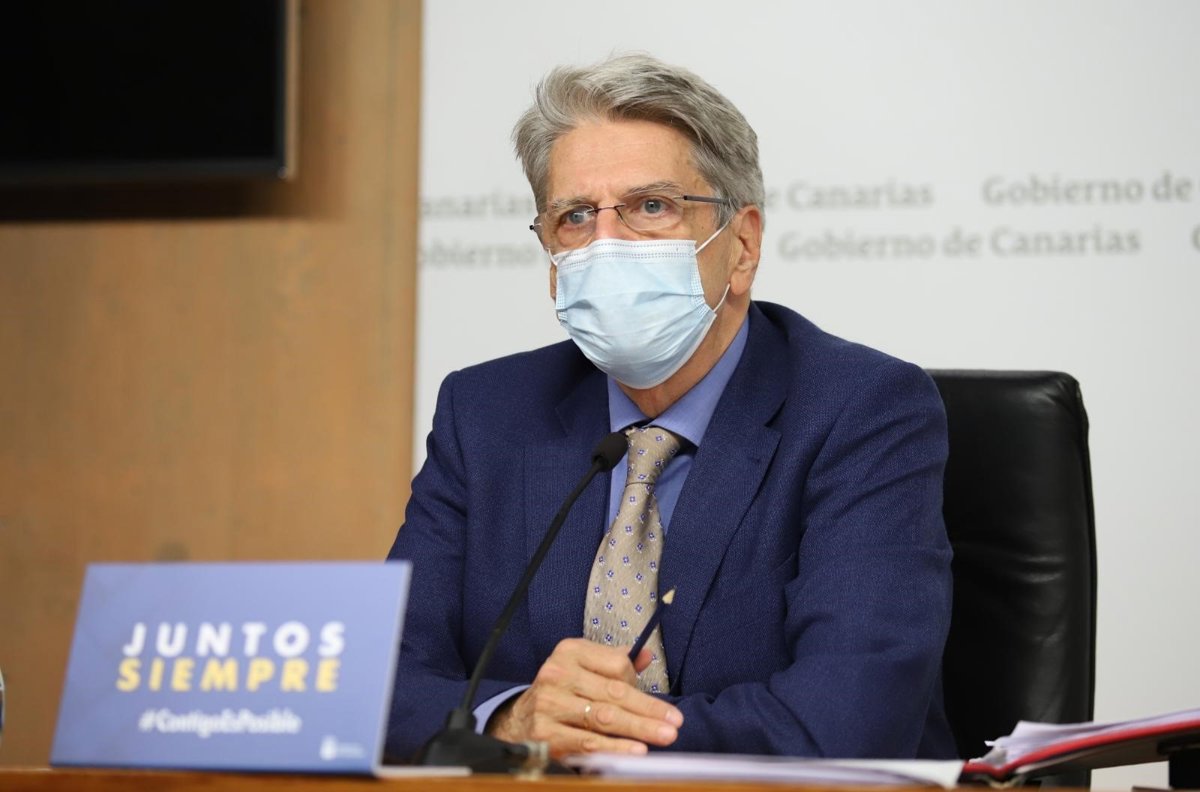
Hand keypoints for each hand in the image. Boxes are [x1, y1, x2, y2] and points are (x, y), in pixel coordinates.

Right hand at [486, 637, 682, 756]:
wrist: (517, 721)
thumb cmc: (562, 692)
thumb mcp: (583, 668)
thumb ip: (614, 662)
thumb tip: (645, 654)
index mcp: (570, 652)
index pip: (616, 664)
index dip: (640, 683)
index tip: (662, 704)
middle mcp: (557, 674)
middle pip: (613, 693)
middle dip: (648, 710)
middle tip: (674, 723)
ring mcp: (549, 704)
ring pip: (604, 718)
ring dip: (638, 729)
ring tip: (663, 736)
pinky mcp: (545, 733)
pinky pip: (588, 742)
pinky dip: (615, 748)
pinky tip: (636, 750)